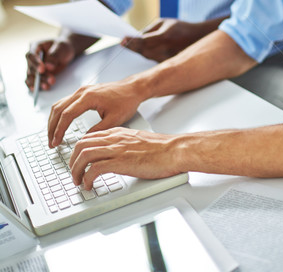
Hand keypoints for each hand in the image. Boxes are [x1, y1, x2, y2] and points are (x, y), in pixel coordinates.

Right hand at [25, 39, 74, 91]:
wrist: (66, 52)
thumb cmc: (63, 47)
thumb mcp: (61, 48)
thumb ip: (55, 56)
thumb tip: (48, 66)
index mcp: (35, 46)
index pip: (31, 55)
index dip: (35, 63)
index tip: (42, 70)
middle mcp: (32, 57)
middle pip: (31, 68)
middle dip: (40, 76)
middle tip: (51, 80)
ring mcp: (34, 66)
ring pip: (31, 76)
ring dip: (39, 82)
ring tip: (47, 86)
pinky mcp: (37, 74)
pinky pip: (32, 81)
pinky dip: (34, 86)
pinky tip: (36, 90)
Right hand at [47, 80, 140, 147]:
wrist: (133, 88)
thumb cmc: (126, 101)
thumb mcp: (114, 120)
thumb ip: (97, 131)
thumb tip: (83, 141)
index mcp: (89, 97)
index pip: (67, 115)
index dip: (59, 130)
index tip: (56, 142)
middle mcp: (82, 92)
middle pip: (58, 109)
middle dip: (52, 127)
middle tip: (51, 143)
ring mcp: (82, 91)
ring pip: (59, 105)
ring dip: (53, 120)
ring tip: (53, 136)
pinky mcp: (84, 92)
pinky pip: (65, 102)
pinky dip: (59, 114)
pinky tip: (60, 123)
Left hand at [69, 127, 183, 188]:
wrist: (174, 150)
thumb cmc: (162, 148)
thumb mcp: (138, 141)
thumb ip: (124, 145)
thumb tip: (117, 156)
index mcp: (118, 133)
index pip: (89, 137)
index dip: (78, 150)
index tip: (77, 162)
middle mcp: (114, 138)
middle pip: (81, 144)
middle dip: (72, 161)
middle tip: (74, 174)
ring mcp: (117, 149)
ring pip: (84, 155)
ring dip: (76, 170)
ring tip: (78, 182)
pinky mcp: (121, 162)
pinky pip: (95, 168)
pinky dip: (87, 178)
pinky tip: (90, 186)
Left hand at [121, 18, 210, 61]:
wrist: (198, 38)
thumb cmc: (180, 28)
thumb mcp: (164, 22)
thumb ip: (149, 29)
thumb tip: (137, 36)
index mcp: (164, 37)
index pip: (143, 41)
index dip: (131, 41)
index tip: (122, 39)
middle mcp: (165, 50)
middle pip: (143, 51)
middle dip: (132, 46)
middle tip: (123, 41)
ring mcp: (167, 58)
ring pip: (146, 56)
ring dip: (138, 50)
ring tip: (129, 44)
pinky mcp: (168, 63)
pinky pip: (152, 58)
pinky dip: (146, 53)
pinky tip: (141, 49)